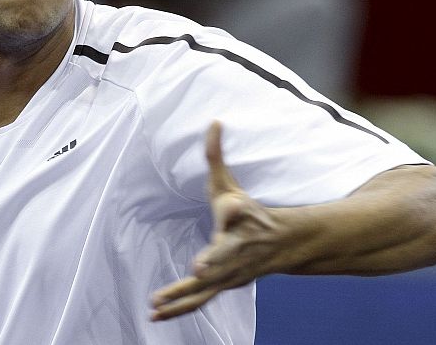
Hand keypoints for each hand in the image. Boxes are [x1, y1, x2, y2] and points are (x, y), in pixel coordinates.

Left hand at [150, 121, 282, 320]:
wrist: (280, 245)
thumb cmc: (248, 212)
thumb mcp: (232, 183)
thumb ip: (217, 155)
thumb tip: (213, 121)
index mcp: (241, 217)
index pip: (238, 211)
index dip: (235, 209)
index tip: (233, 207)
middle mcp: (238, 246)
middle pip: (225, 254)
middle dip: (213, 261)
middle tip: (199, 268)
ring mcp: (232, 270)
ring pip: (209, 285)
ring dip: (184, 294)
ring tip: (157, 301)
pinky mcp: (224, 285)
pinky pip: (200, 299)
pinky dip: (180, 308)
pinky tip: (155, 314)